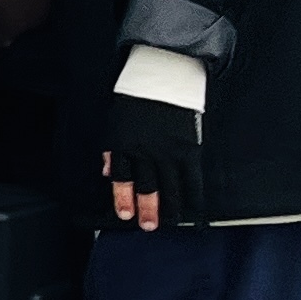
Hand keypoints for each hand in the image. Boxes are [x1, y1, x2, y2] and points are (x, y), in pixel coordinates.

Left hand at [102, 93, 207, 231]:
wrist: (162, 73)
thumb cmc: (136, 95)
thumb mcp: (115, 121)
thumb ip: (111, 149)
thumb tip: (106, 173)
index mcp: (123, 144)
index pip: (121, 178)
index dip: (123, 198)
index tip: (126, 214)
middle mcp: (144, 151)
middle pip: (146, 187)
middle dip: (146, 209)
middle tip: (148, 225)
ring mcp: (168, 151)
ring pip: (168, 186)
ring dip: (168, 207)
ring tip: (169, 221)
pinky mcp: (188, 147)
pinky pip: (192, 177)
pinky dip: (193, 195)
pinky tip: (194, 207)